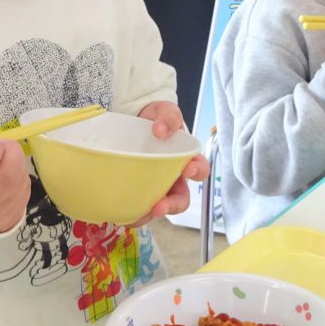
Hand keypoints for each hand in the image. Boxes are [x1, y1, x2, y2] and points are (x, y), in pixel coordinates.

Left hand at [129, 101, 210, 224]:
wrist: (133, 119)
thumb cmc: (156, 118)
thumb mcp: (165, 110)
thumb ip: (168, 116)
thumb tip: (160, 130)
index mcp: (186, 159)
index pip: (200, 170)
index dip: (197, 172)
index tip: (187, 169)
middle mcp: (173, 177)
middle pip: (180, 199)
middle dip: (172, 206)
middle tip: (160, 206)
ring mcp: (156, 185)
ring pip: (159, 207)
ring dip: (150, 214)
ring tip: (138, 214)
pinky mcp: (139, 189)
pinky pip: (139, 207)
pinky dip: (134, 214)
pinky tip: (124, 215)